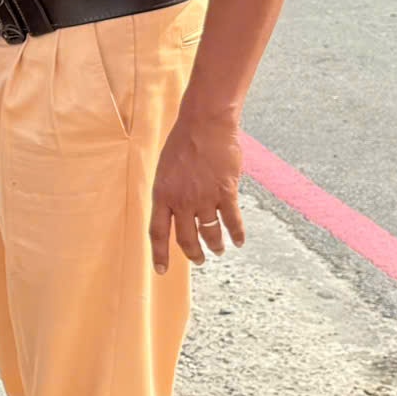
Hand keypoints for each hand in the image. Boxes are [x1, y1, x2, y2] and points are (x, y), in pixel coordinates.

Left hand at [148, 104, 244, 274]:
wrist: (204, 124)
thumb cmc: (182, 143)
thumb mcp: (164, 169)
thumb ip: (168, 192)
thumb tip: (174, 211)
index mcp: (161, 195)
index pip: (157, 232)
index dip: (159, 254)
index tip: (161, 271)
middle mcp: (181, 201)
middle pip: (186, 238)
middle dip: (193, 253)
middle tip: (199, 260)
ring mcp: (204, 197)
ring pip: (210, 232)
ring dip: (215, 245)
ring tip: (218, 250)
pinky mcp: (225, 192)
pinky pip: (232, 220)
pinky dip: (236, 233)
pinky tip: (239, 241)